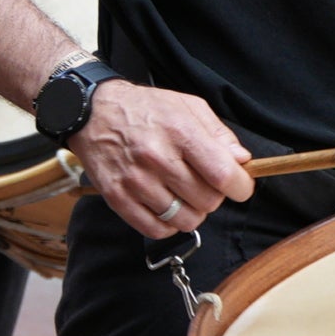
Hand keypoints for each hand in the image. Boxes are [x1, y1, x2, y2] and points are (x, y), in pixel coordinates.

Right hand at [70, 81, 254, 234]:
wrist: (92, 112)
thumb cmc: (144, 108)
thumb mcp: (187, 106)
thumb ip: (219, 133)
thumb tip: (242, 160)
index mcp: (180, 133)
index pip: (223, 175)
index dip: (240, 187)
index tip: (239, 186)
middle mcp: (157, 159)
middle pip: (207, 201)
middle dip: (214, 196)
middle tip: (203, 183)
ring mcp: (136, 181)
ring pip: (185, 220)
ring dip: (192, 212)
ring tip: (183, 195)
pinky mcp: (118, 198)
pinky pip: (156, 230)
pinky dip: (168, 224)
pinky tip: (166, 207)